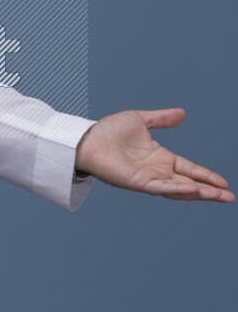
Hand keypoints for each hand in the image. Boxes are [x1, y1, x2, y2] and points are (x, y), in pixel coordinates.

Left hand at [75, 108, 233, 201]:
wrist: (88, 138)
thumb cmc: (109, 130)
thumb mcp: (141, 120)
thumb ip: (162, 118)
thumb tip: (183, 113)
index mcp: (161, 158)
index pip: (190, 169)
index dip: (206, 176)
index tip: (224, 182)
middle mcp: (157, 171)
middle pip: (190, 183)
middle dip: (210, 191)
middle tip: (230, 197)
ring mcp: (149, 179)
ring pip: (179, 190)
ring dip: (199, 193)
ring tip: (219, 197)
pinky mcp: (138, 183)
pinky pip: (162, 188)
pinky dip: (178, 190)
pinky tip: (193, 190)